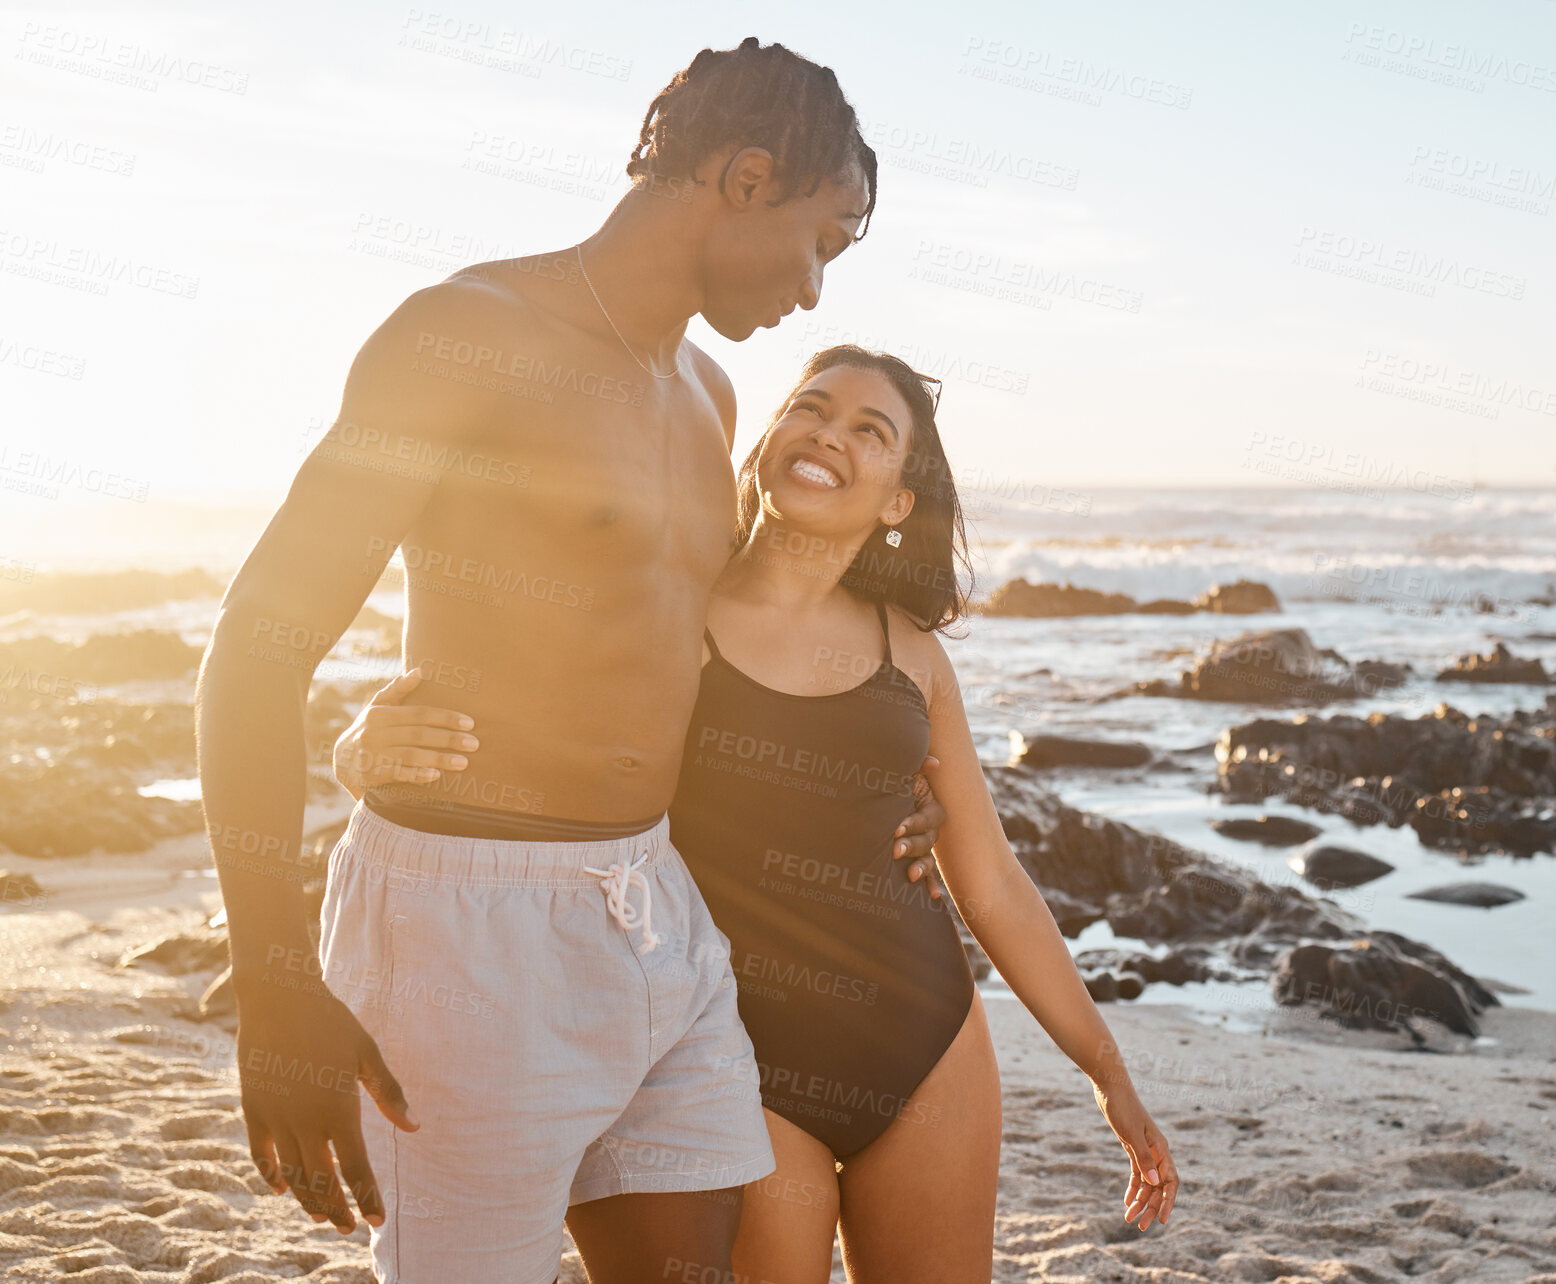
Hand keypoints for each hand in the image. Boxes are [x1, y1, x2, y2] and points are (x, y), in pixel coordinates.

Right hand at [236, 978, 418, 1231]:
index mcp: (338, 1109)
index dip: (366, 1197)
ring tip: (323, 1218)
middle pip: (323, 1181)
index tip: (377, 1221)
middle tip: (350, 1228)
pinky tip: (282, 1190)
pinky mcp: (253, 1110)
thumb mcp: (367, 1053)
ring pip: (292, 1175)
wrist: (278, 998)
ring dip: (308, 1200)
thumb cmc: (331, 1022)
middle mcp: (305, 1122)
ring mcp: (276, 1118)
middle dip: (339, 1209)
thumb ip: (389, 1093)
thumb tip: (414, 1126)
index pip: (355, 1169)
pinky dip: (271, 1175)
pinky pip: (261, 1155)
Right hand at [333, 668, 477, 798]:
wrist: (342, 760)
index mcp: (380, 714)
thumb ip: (398, 690)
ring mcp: (372, 754)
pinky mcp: (372, 774)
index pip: (419, 714)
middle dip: (449, 739)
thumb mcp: (379, 707)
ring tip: (464, 762)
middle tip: (474, 744)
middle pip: (419, 735)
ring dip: (439, 759)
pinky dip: (418, 775)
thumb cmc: (370, 728)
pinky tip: (437, 775)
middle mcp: (375, 733)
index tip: (469, 723)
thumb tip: (420, 671)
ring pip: (411, 756)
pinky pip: (399, 774)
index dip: (445, 718)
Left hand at [893, 754, 945, 899]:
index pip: (928, 819)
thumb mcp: (901, 775)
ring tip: (911, 875)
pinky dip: (931, 885)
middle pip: (928, 841)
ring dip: (921, 868)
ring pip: (928, 859)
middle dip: (912, 846)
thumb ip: (917, 768)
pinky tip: (933, 896)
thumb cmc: (889, 785)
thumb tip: (934, 762)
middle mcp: (930, 830)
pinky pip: (927, 875)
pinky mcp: (914, 861)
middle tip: (894, 850)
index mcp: (930, 808)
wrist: (875, 803)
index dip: (914, 824)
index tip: (897, 828)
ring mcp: (923, 847)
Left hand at [1093, 1080, 1178, 1230]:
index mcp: (1161, 1149)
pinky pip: (1136, 1173)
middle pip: (1157, 1186)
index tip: (1161, 1220)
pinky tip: (1126, 1201)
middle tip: (1140, 1227)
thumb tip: (1154, 1183)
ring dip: (1140, 1200)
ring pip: (1146, 1182)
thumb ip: (1143, 1159)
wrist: (1110, 1087)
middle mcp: (1156, 1152)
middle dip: (1150, 1207)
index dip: (1168, 1201)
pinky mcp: (1132, 1147)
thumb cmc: (1123, 1107)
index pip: (1171, 1181)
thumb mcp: (1131, 1134)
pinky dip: (1132, 1188)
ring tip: (1129, 1219)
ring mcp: (1144, 1150)